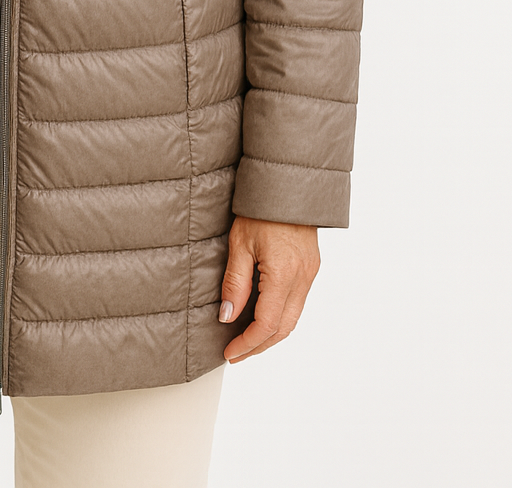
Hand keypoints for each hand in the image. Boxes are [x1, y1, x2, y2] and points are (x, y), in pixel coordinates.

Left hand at [218, 215, 319, 362]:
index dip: (247, 343)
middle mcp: (302, 278)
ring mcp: (310, 273)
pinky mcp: (311, 267)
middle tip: (237, 354)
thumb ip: (235, 283)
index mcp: (284, 274)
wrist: (287, 184)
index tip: (230, 352)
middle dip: (259, 346)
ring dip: (271, 334)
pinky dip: (280, 317)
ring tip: (247, 340)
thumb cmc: (260, 209)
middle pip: (284, 328)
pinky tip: (264, 317)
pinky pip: (297, 302)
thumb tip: (227, 317)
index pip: (267, 324)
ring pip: (293, 318)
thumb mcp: (239, 244)